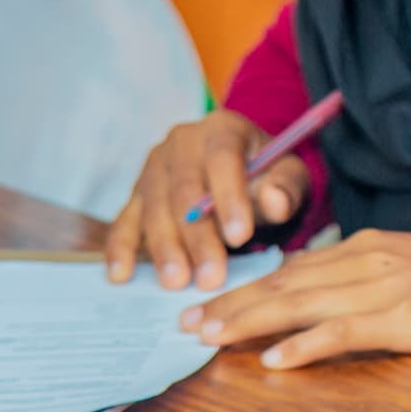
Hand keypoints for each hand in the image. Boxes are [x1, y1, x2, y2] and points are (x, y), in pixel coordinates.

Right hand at [105, 110, 309, 289]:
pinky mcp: (136, 194)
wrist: (244, 173)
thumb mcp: (289, 177)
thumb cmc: (268, 176)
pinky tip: (121, 274)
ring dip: (164, 248)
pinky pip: (125, 220)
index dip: (229, 198)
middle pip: (185, 190)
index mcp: (222, 129)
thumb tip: (277, 201)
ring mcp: (154, 167)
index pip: (223, 159)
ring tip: (177, 282)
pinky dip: (121, 247)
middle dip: (198, 236)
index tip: (241, 237)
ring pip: (154, 208)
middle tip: (211, 276)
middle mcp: (182, 142)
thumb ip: (287, 189)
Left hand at [178, 229, 410, 366]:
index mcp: (371, 245)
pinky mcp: (403, 317)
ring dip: (249, 323)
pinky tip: (275, 361)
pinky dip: (304, 346)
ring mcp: (384, 286)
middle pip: (285, 283)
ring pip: (301, 304)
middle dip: (232, 304)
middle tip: (186, 323)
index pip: (295, 268)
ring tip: (209, 339)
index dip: (248, 287)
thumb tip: (324, 298)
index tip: (210, 303)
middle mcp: (369, 258)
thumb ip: (369, 279)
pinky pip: (342, 332)